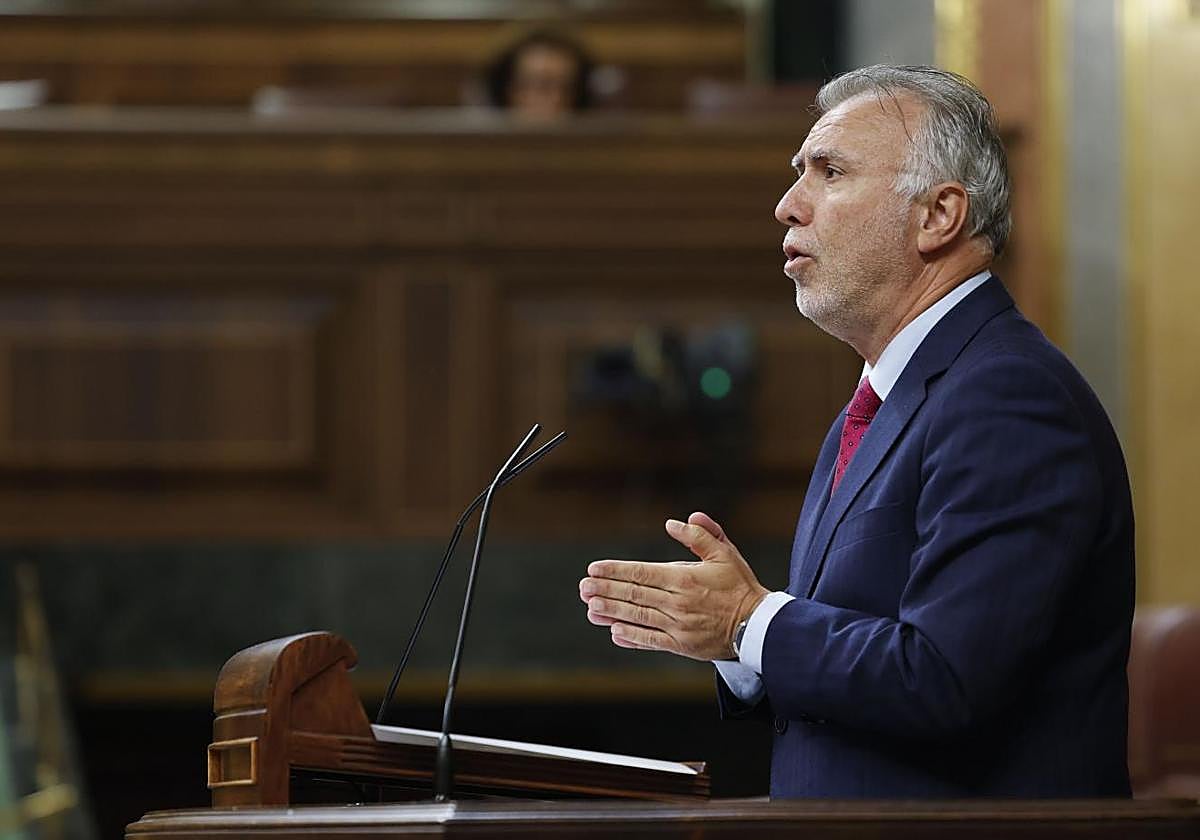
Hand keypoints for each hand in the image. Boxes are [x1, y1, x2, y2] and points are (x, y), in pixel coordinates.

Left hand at [579, 511, 768, 660]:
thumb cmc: (740, 586)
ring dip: (611, 612)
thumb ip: (700, 535)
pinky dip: (631, 637)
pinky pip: (651, 641)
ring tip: (590, 608)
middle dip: (605, 590)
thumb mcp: (724, 553)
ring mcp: (678, 626)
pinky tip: (614, 632)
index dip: (615, 571)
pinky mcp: (682, 646)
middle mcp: (677, 603)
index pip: (642, 573)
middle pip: (634, 595)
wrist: (758, 626)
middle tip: (583, 587)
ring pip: (637, 617)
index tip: (594, 569)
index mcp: (685, 578)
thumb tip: (673, 523)